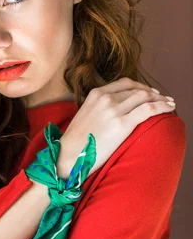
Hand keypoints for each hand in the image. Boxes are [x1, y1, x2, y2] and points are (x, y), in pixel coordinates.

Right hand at [57, 77, 175, 178]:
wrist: (68, 155)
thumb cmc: (76, 141)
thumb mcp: (84, 114)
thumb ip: (98, 107)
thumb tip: (113, 110)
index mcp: (96, 94)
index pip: (125, 83)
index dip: (140, 85)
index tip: (149, 91)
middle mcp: (106, 98)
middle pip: (137, 89)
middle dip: (153, 92)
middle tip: (163, 98)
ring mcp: (114, 110)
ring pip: (145, 97)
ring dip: (160, 98)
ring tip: (169, 103)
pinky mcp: (122, 124)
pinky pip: (148, 109)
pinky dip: (162, 106)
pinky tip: (169, 107)